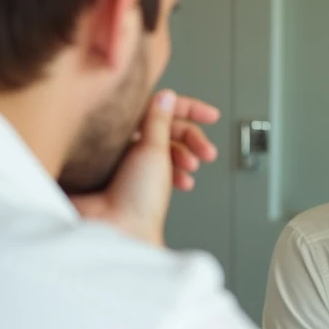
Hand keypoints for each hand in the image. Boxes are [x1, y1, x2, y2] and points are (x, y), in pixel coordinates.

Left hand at [72, 90, 219, 246]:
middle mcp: (124, 141)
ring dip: (186, 158)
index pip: (161, 107)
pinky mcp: (135, 180)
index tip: (211, 116)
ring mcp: (129, 161)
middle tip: (208, 153)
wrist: (117, 233)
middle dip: (192, 140)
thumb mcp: (150, 150)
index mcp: (124, 127)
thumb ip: (159, 119)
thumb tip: (166, 96)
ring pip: (168, 150)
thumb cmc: (126, 198)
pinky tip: (183, 183)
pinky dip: (177, 174)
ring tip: (192, 171)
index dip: (190, 109)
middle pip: (167, 129)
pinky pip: (163, 169)